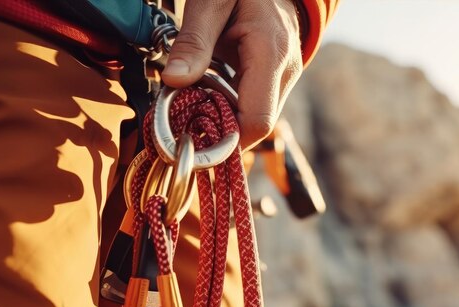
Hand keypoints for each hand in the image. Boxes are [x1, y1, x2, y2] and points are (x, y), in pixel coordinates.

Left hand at [161, 0, 302, 149]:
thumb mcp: (211, 2)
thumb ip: (194, 41)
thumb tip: (173, 80)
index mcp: (270, 54)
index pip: (257, 121)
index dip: (226, 141)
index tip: (192, 139)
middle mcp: (284, 72)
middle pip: (254, 126)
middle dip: (219, 130)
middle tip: (183, 120)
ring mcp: (284, 78)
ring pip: (253, 119)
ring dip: (222, 119)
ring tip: (192, 104)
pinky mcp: (277, 79)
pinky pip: (253, 105)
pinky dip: (229, 107)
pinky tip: (207, 94)